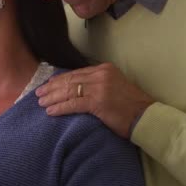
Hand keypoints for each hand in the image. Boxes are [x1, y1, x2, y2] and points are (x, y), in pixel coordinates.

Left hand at [36, 63, 154, 138]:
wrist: (146, 117)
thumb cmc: (131, 106)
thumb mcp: (114, 86)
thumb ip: (96, 84)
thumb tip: (75, 89)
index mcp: (104, 69)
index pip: (76, 73)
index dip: (59, 79)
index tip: (48, 84)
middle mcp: (100, 75)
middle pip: (69, 80)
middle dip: (51, 87)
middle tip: (38, 93)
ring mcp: (99, 87)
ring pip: (68, 91)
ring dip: (52, 97)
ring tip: (41, 102)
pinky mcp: (98, 102)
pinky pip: (73, 104)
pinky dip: (60, 108)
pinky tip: (50, 111)